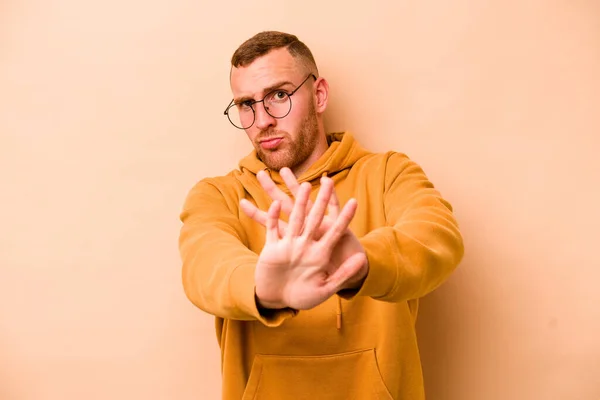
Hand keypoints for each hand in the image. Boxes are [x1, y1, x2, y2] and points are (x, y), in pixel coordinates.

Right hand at [248, 176, 366, 310]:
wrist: (279, 301)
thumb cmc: (303, 297)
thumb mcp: (326, 288)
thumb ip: (343, 274)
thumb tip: (362, 259)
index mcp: (320, 253)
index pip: (335, 231)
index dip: (344, 217)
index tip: (355, 202)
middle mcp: (306, 244)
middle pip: (315, 217)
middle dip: (321, 199)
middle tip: (329, 181)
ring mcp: (289, 244)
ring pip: (295, 217)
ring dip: (299, 202)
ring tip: (303, 184)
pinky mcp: (272, 248)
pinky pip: (273, 229)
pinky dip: (273, 217)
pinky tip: (275, 205)